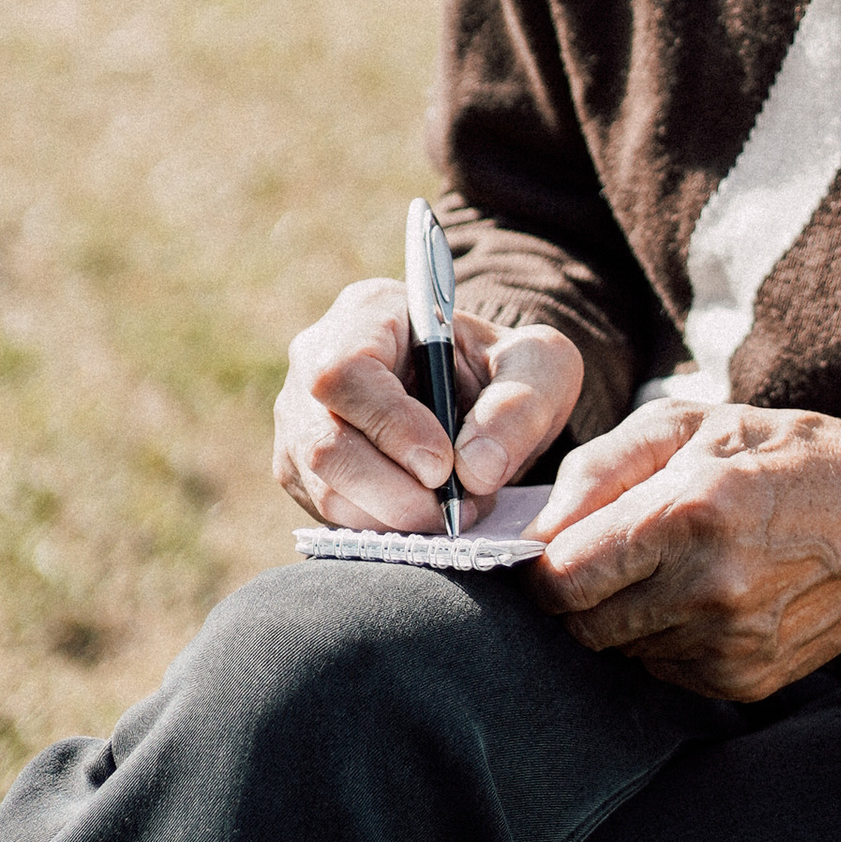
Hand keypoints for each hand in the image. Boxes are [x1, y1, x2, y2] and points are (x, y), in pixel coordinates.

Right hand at [272, 276, 583, 532]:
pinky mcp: (303, 472)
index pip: (345, 371)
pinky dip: (384, 529)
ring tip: (454, 510)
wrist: (483, 401)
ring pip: (325, 489)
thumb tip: (476, 469)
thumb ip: (521, 405)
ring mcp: (300, 420)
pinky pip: (329, 517)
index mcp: (367, 312)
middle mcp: (314, 362)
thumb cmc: (505, 370)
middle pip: (324, 442)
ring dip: (396, 517)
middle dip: (397, 492)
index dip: (390, 427)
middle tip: (458, 508)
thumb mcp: (540, 367)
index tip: (444, 467)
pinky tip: (426, 514)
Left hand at [525, 401, 840, 700]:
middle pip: (584, 625)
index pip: (563, 579)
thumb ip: (601, 467)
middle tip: (619, 555)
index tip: (558, 551)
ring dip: (631, 614)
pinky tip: (711, 597)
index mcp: (688, 515)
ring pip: (623, 649)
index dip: (545, 568)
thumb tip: (539, 528)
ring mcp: (731, 644)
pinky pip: (667, 669)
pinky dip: (671, 638)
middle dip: (585, 592)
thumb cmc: (786, 455)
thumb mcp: (693, 423)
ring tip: (681, 568)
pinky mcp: (748, 680)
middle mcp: (708, 589)